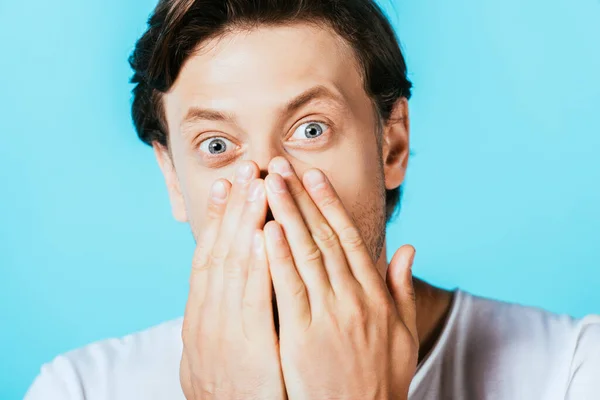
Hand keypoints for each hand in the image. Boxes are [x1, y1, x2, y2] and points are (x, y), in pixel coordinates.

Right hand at [180, 161, 285, 399]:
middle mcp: (206, 317)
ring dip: (245, 222)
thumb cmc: (236, 390)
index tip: (230, 182)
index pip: (211, 253)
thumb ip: (231, 312)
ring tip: (257, 184)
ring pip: (233, 265)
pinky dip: (255, 265)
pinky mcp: (246, 349)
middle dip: (234, 206)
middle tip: (246, 166)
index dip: (221, 216)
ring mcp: (222, 332)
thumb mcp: (222, 349)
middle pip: (220, 249)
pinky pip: (251, 300)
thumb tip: (241, 280)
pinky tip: (261, 233)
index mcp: (202, 315)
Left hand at [263, 157, 417, 399]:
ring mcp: (329, 314)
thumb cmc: (382, 378)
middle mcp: (353, 297)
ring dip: (286, 215)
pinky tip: (265, 230)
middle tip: (280, 165)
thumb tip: (407, 248)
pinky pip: (290, 290)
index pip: (349, 238)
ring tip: (268, 184)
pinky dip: (278, 258)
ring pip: (306, 254)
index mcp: (374, 294)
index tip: (313, 176)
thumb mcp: (404, 333)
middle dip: (300, 197)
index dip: (329, 204)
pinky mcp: (304, 335)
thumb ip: (402, 288)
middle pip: (324, 236)